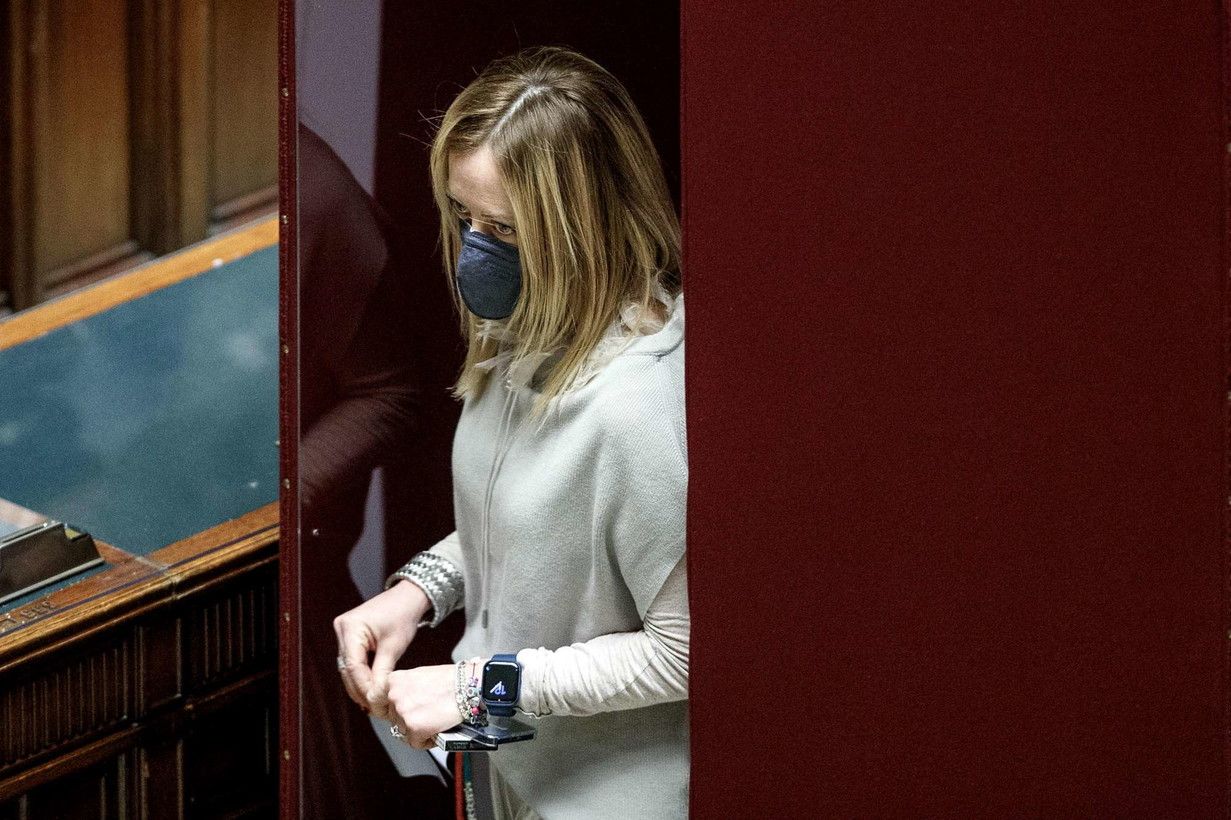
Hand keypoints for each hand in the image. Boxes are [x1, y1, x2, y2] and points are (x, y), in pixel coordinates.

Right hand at [333, 580, 430, 718]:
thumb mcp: (394, 646)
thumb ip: (382, 672)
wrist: (407, 597)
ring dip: (360, 684)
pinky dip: (361, 674)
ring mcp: (343, 632)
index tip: (374, 703)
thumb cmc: (403, 615)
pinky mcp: (349, 636)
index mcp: (350, 627)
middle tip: (373, 707)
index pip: (353, 665)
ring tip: (372, 702)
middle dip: (360, 688)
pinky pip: (352, 660)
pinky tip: (370, 688)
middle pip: (347, 668)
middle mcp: (341, 629)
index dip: (363, 686)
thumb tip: (376, 696)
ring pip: (348, 666)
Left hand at [386, 664, 462, 748]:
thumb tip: (401, 703)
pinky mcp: (415, 728)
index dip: (386, 708)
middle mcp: (394, 696)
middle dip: (409, 721)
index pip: (375, 700)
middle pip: (394, 718)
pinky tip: (438, 730)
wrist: (469, 686)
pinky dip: (427, 741)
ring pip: (404, 732)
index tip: (392, 713)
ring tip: (435, 722)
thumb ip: (406, 689)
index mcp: (394, 681)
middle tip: (427, 716)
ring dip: (418, 731)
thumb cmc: (452, 680)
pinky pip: (416, 743)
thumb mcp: (420, 676)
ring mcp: (403, 712)